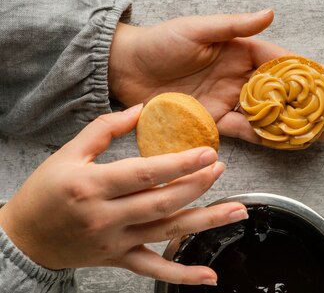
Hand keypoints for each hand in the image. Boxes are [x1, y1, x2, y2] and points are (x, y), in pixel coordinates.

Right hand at [0, 105, 246, 284]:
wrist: (24, 238)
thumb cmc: (46, 191)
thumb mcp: (69, 153)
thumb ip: (105, 128)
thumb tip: (141, 110)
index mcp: (93, 186)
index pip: (146, 174)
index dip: (180, 164)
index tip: (208, 153)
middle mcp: (106, 217)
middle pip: (163, 202)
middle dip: (198, 185)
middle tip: (221, 169)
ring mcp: (114, 242)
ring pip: (167, 232)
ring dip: (207, 222)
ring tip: (238, 211)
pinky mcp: (118, 260)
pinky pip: (154, 270)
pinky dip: (183, 275)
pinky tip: (210, 276)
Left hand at [107, 10, 323, 143]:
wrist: (125, 69)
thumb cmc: (161, 42)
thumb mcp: (198, 28)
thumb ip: (234, 26)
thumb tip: (270, 14)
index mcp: (240, 52)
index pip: (282, 63)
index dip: (309, 71)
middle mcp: (239, 77)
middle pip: (283, 94)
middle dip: (311, 105)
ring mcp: (228, 101)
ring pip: (269, 116)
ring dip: (296, 126)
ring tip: (322, 134)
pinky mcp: (212, 121)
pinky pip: (243, 132)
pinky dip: (265, 138)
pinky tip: (287, 144)